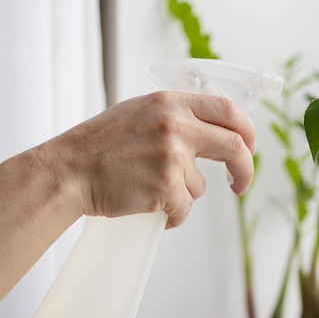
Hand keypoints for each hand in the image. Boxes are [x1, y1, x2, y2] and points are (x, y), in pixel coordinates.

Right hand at [54, 91, 254, 227]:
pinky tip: (152, 208)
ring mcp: (173, 156)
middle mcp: (177, 125)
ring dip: (183, 194)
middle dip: (245, 169)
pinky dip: (173, 215)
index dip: (247, 131)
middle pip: (235, 146)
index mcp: (172, 103)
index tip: (249, 147)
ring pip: (200, 185)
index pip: (228, 110)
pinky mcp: (167, 186)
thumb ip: (177, 115)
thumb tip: (213, 128)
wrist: (69, 171)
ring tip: (150, 189)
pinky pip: (185, 208)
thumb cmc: (101, 145)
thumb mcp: (141, 112)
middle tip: (240, 184)